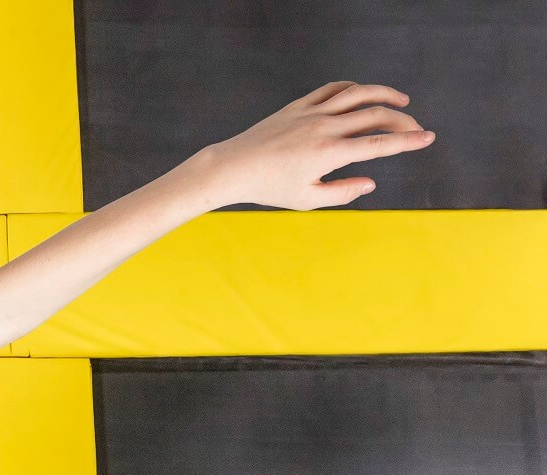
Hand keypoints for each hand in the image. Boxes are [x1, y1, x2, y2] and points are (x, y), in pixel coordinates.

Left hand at [198, 81, 434, 210]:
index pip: (380, 144)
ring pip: (358, 94)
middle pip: (376, 115)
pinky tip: (363, 95)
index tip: (428, 139)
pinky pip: (333, 89)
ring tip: (402, 100)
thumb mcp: (307, 199)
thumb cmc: (268, 188)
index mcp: (330, 153)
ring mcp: (311, 113)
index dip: (408, 141)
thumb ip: (343, 193)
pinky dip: (353, 88)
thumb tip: (370, 183)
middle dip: (403, 121)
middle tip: (416, 129)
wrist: (233, 167)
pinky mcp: (299, 105)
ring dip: (385, 94)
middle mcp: (324, 128)